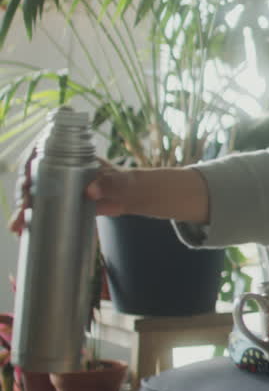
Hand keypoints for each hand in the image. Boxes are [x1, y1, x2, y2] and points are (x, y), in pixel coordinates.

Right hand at [8, 154, 135, 236]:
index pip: (41, 159)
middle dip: (23, 195)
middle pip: (32, 180)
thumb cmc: (123, 181)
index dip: (28, 170)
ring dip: (22, 211)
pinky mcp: (60, 205)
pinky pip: (42, 211)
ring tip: (18, 226)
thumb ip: (108, 183)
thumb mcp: (117, 180)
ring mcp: (57, 189)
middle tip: (23, 211)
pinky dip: (31, 221)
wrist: (129, 196)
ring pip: (33, 198)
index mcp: (69, 158)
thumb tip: (91, 191)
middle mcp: (58, 172)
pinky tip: (21, 232)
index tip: (26, 183)